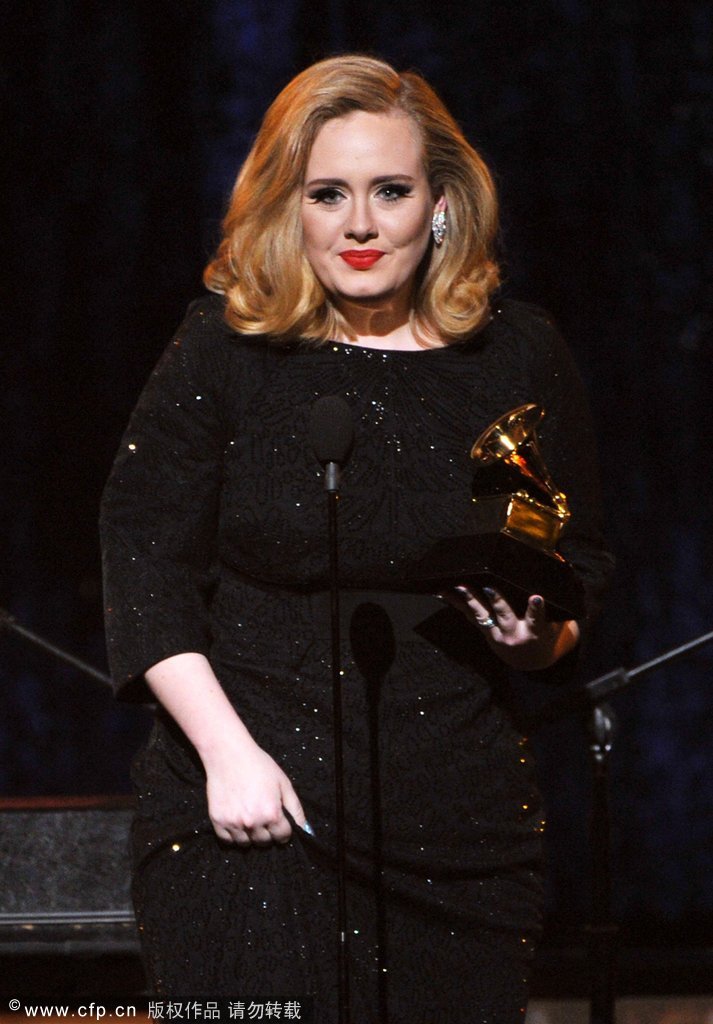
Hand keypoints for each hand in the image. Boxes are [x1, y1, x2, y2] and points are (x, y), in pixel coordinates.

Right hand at [203, 738, 305, 846]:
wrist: (229, 755)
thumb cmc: (258, 765)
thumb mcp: (283, 783)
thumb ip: (295, 808)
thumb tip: (304, 829)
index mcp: (271, 813)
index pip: (282, 837)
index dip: (284, 831)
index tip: (280, 825)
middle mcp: (253, 822)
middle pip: (264, 842)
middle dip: (267, 833)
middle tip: (264, 818)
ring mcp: (234, 823)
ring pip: (245, 844)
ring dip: (250, 835)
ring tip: (250, 819)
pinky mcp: (217, 821)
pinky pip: (227, 840)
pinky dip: (233, 835)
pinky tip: (237, 821)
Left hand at [441, 584, 579, 670]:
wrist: (532, 661)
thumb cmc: (547, 633)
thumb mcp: (557, 621)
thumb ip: (557, 597)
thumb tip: (561, 562)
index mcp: (535, 631)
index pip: (537, 618)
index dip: (536, 609)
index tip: (536, 598)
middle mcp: (514, 633)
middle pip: (504, 615)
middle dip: (497, 601)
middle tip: (490, 587)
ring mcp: (496, 633)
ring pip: (482, 615)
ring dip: (470, 599)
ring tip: (460, 585)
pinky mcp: (485, 630)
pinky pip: (469, 616)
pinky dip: (456, 603)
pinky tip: (443, 592)